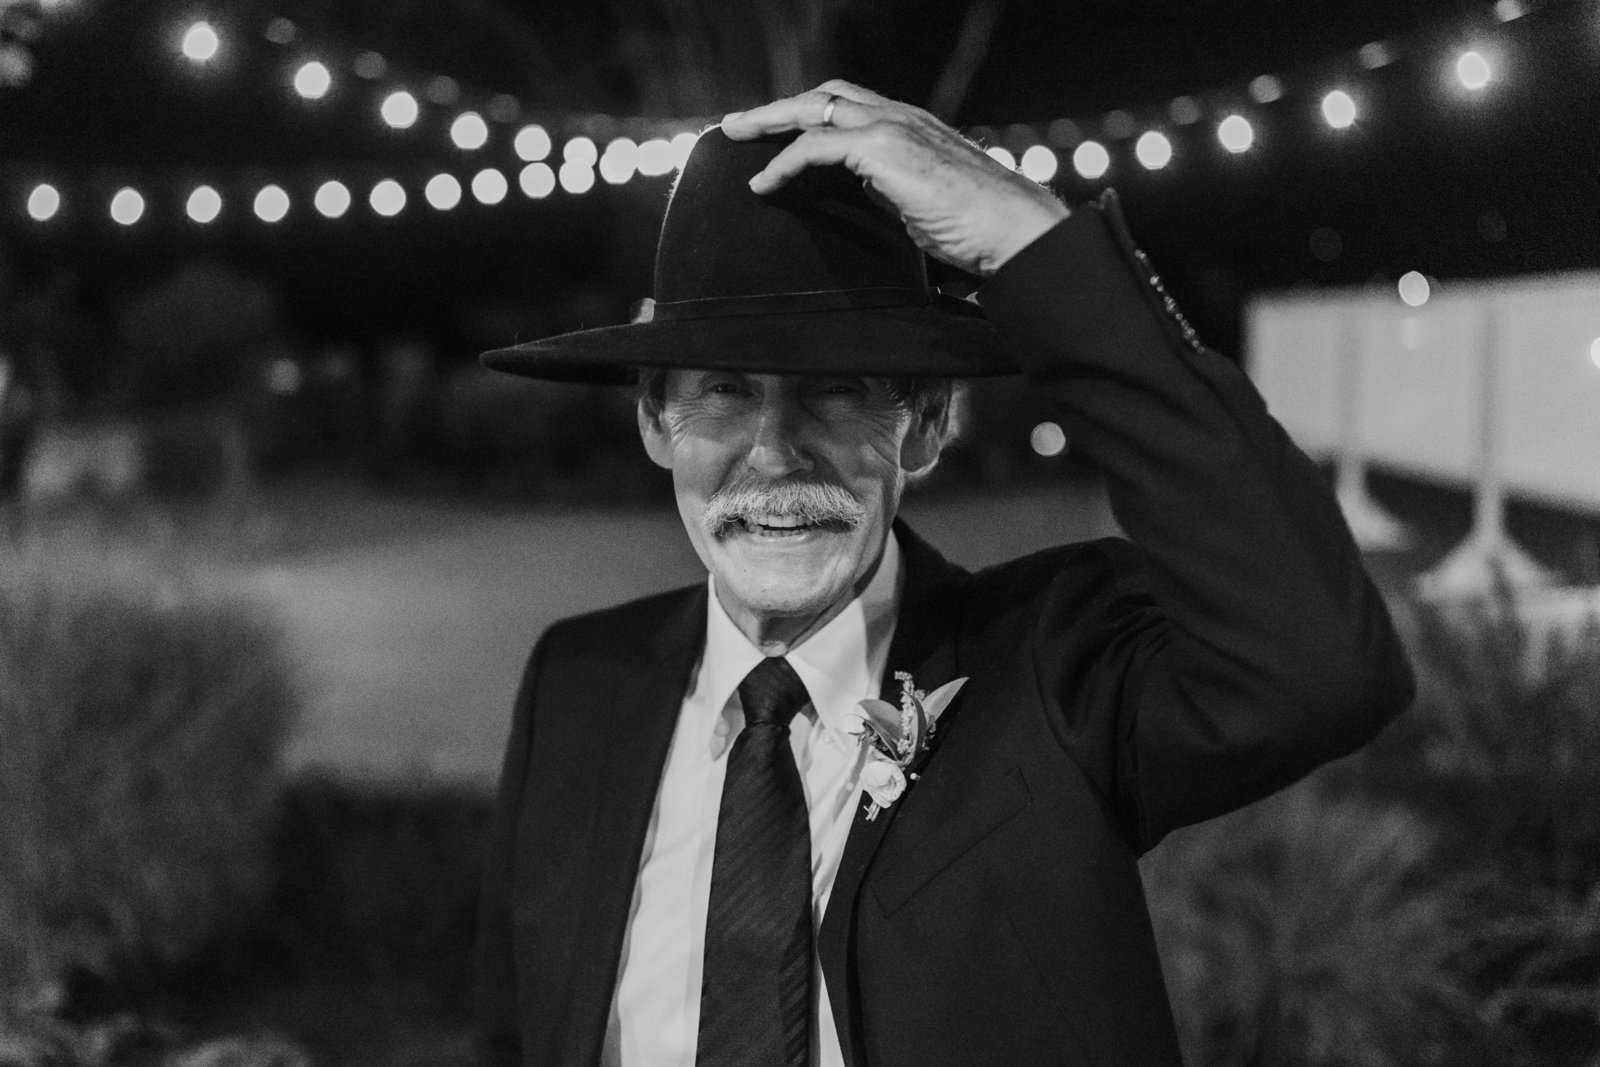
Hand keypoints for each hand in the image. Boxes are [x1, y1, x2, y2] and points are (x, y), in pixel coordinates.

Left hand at [721, 80, 1070, 277]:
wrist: (1014, 230)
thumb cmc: (980, 230)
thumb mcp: (924, 207)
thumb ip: (893, 195)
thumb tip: (868, 203)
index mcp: (913, 127)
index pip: (850, 107)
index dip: (809, 115)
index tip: (777, 133)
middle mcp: (901, 117)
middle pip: (824, 96)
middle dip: (778, 108)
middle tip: (739, 124)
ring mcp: (893, 127)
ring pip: (814, 109)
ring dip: (769, 122)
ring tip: (736, 138)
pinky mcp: (884, 148)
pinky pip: (816, 147)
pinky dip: (784, 164)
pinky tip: (763, 183)